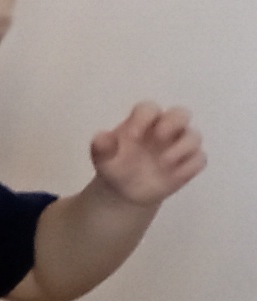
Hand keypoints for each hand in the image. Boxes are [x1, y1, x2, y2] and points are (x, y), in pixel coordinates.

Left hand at [87, 103, 207, 209]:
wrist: (124, 192)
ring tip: (163, 163)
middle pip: (181, 114)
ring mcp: (179, 146)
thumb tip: (101, 138)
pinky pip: (199, 159)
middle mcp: (165, 129)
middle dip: (174, 122)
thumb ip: (101, 148)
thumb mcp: (103, 159)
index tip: (132, 136)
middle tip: (160, 137)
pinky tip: (173, 176)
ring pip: (194, 136)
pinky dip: (189, 166)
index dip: (143, 118)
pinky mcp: (189, 163)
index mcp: (143, 122)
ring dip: (182, 148)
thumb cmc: (115, 166)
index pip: (149, 108)